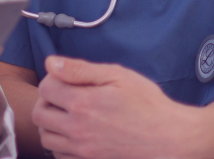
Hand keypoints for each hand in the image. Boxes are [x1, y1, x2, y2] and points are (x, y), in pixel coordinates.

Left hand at [32, 55, 197, 158]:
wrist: (173, 139)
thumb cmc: (150, 106)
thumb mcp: (118, 77)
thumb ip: (80, 69)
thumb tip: (51, 64)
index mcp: (83, 104)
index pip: (45, 88)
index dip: (52, 79)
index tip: (66, 80)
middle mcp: (78, 130)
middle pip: (39, 114)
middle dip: (47, 102)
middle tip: (63, 97)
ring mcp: (83, 150)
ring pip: (46, 138)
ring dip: (51, 124)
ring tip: (68, 116)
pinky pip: (60, 156)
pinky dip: (61, 145)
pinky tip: (76, 134)